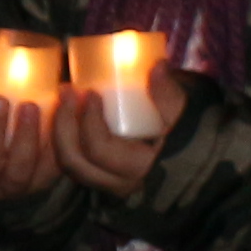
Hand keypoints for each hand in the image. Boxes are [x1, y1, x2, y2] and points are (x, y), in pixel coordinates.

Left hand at [54, 71, 186, 198]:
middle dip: (63, 124)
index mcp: (138, 169)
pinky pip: (71, 164)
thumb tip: (156, 67)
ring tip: (60, 101)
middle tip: (66, 91)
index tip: (89, 92)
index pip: (99, 150)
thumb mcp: (181, 112)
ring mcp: (106, 184)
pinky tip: (60, 117)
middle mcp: (118, 184)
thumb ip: (169, 94)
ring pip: (68, 166)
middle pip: (74, 162)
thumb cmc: (186, 131)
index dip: (88, 120)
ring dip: (58, 132)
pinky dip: (61, 142)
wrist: (192, 153)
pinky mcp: (99, 177)